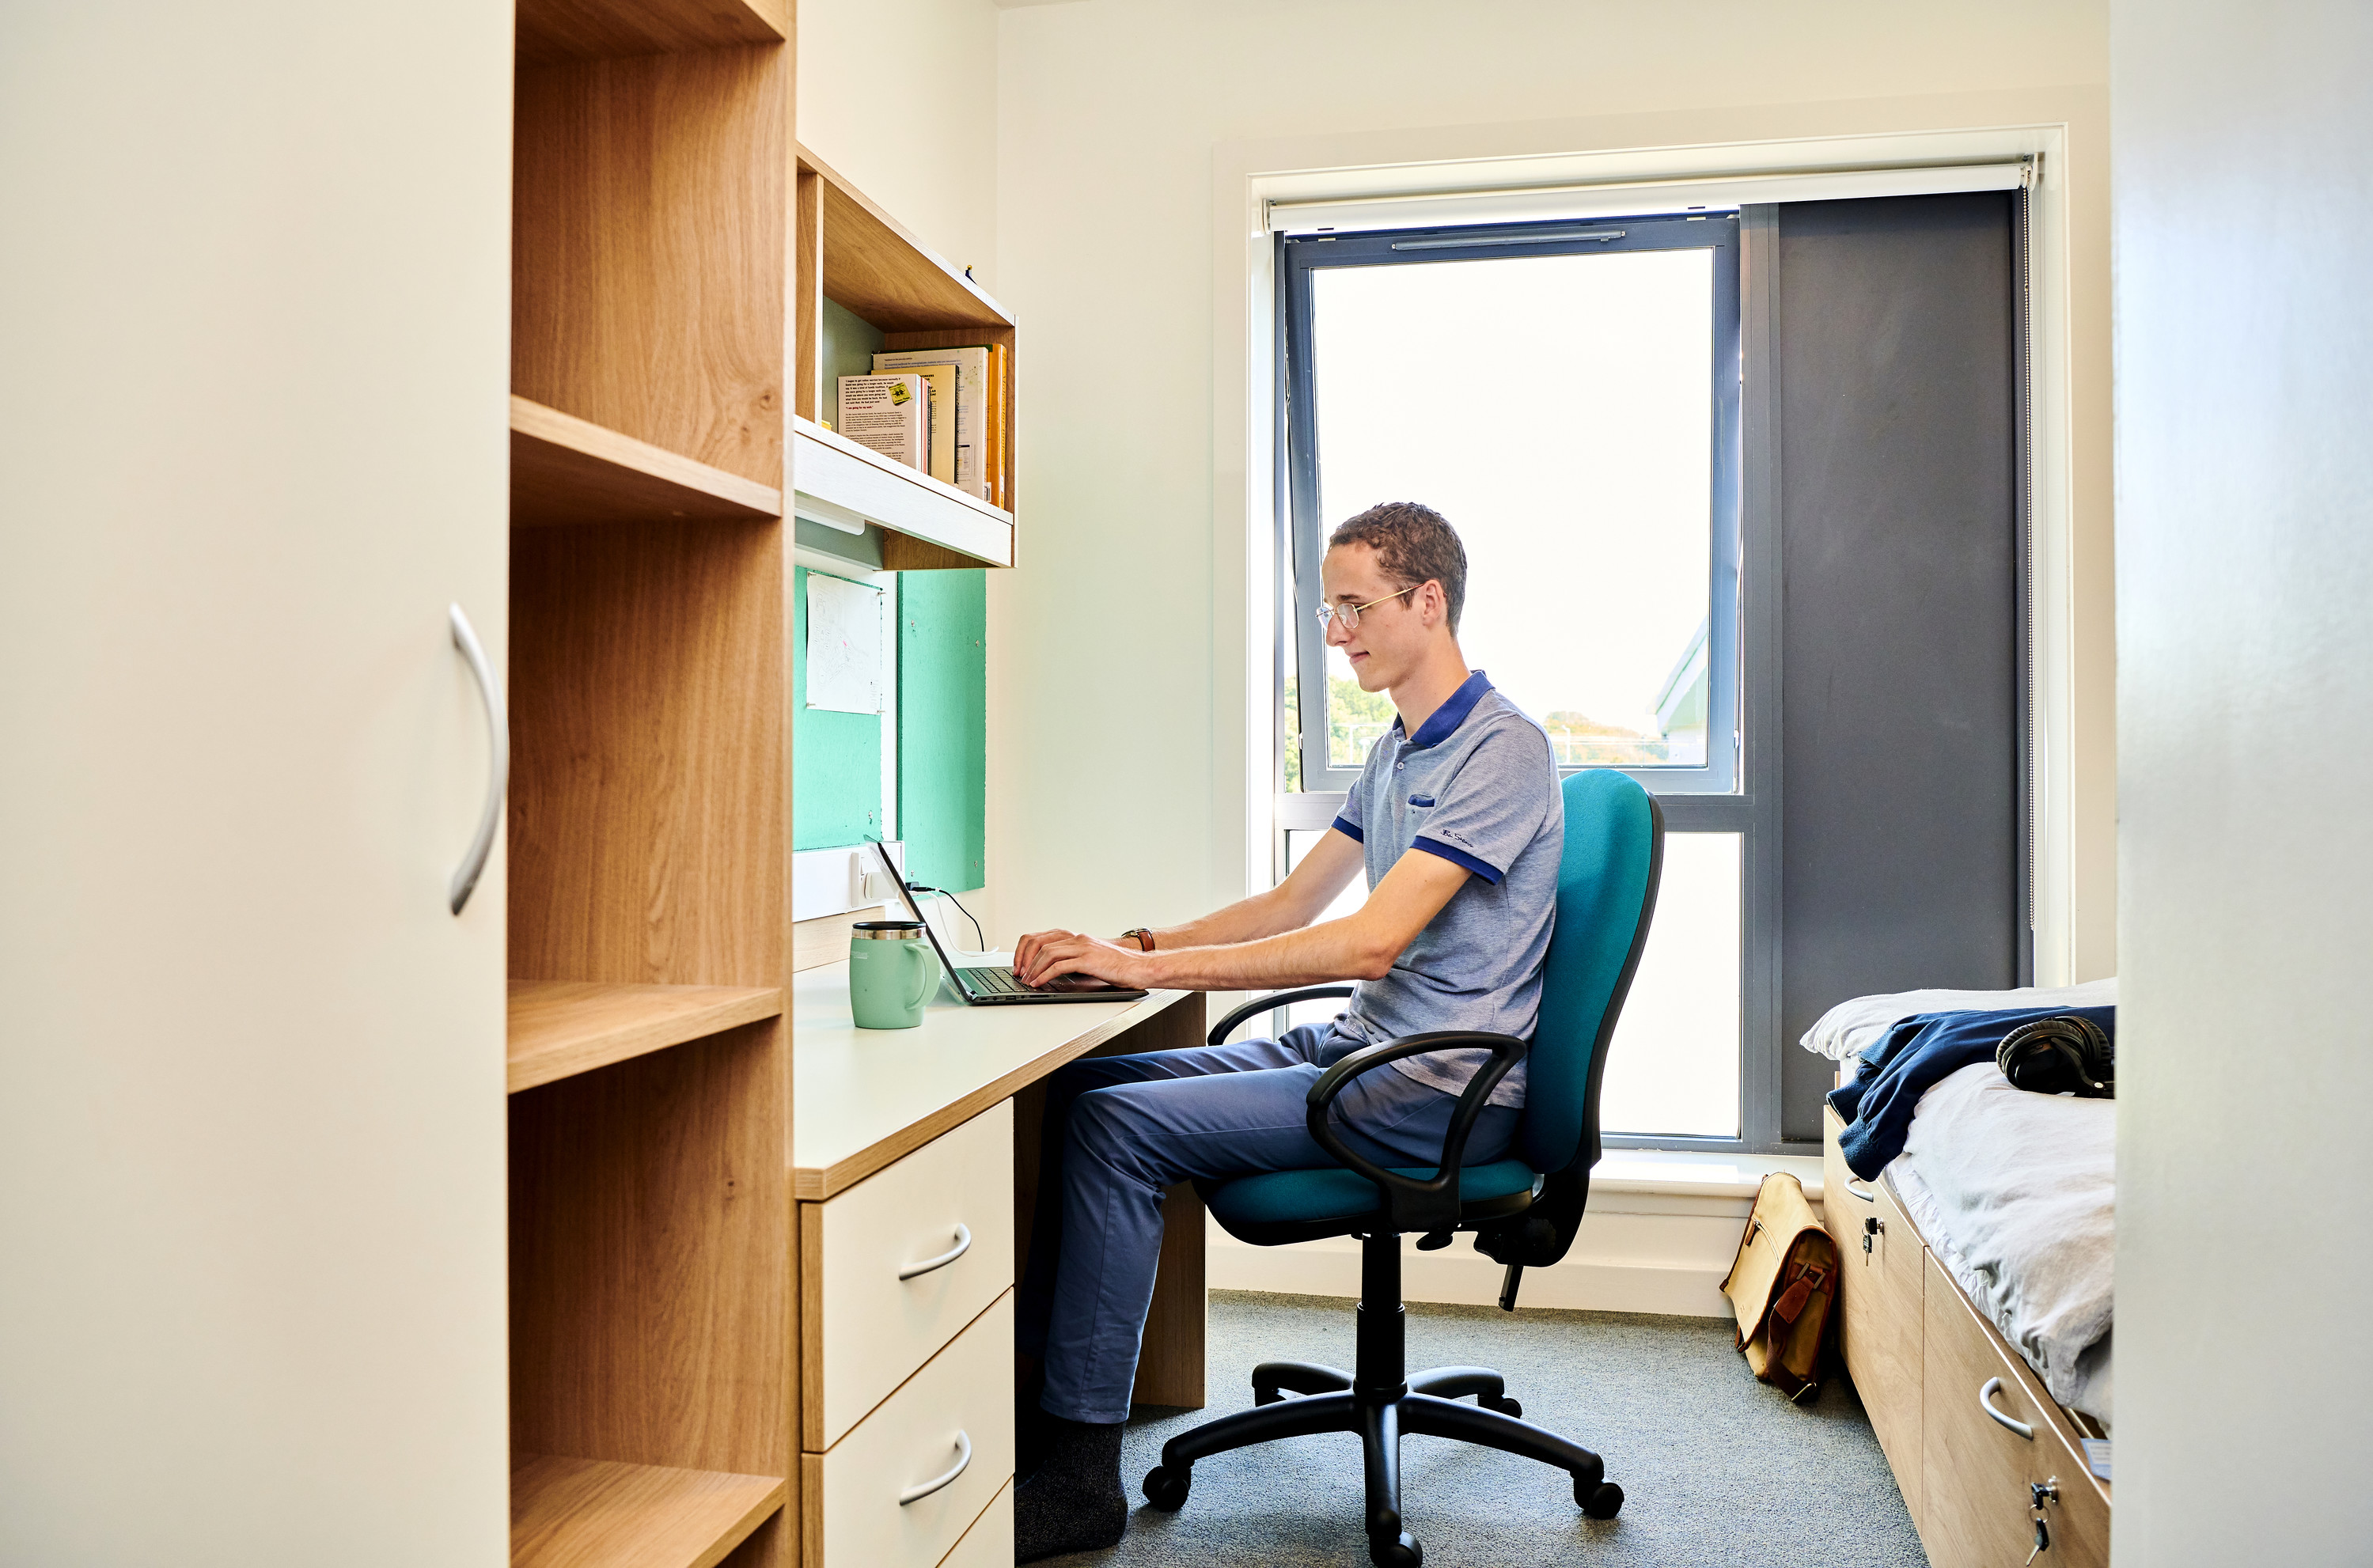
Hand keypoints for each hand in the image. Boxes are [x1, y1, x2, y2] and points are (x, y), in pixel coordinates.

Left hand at [1012, 928, 1152, 988]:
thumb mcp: (1092, 960)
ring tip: (1027, 981)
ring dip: (1033, 968)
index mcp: (1077, 938)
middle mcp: (1078, 939)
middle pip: (1041, 943)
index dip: (1027, 951)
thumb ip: (1074, 960)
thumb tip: (1052, 972)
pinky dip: (1044, 975)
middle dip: (1025, 960)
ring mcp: (1082, 948)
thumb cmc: (1118, 967)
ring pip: (1047, 953)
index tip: (1021, 965)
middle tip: (1020, 975)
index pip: (1042, 937)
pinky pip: (1058, 966)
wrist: (1139, 968)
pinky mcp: (1087, 960)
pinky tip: (1039, 983)